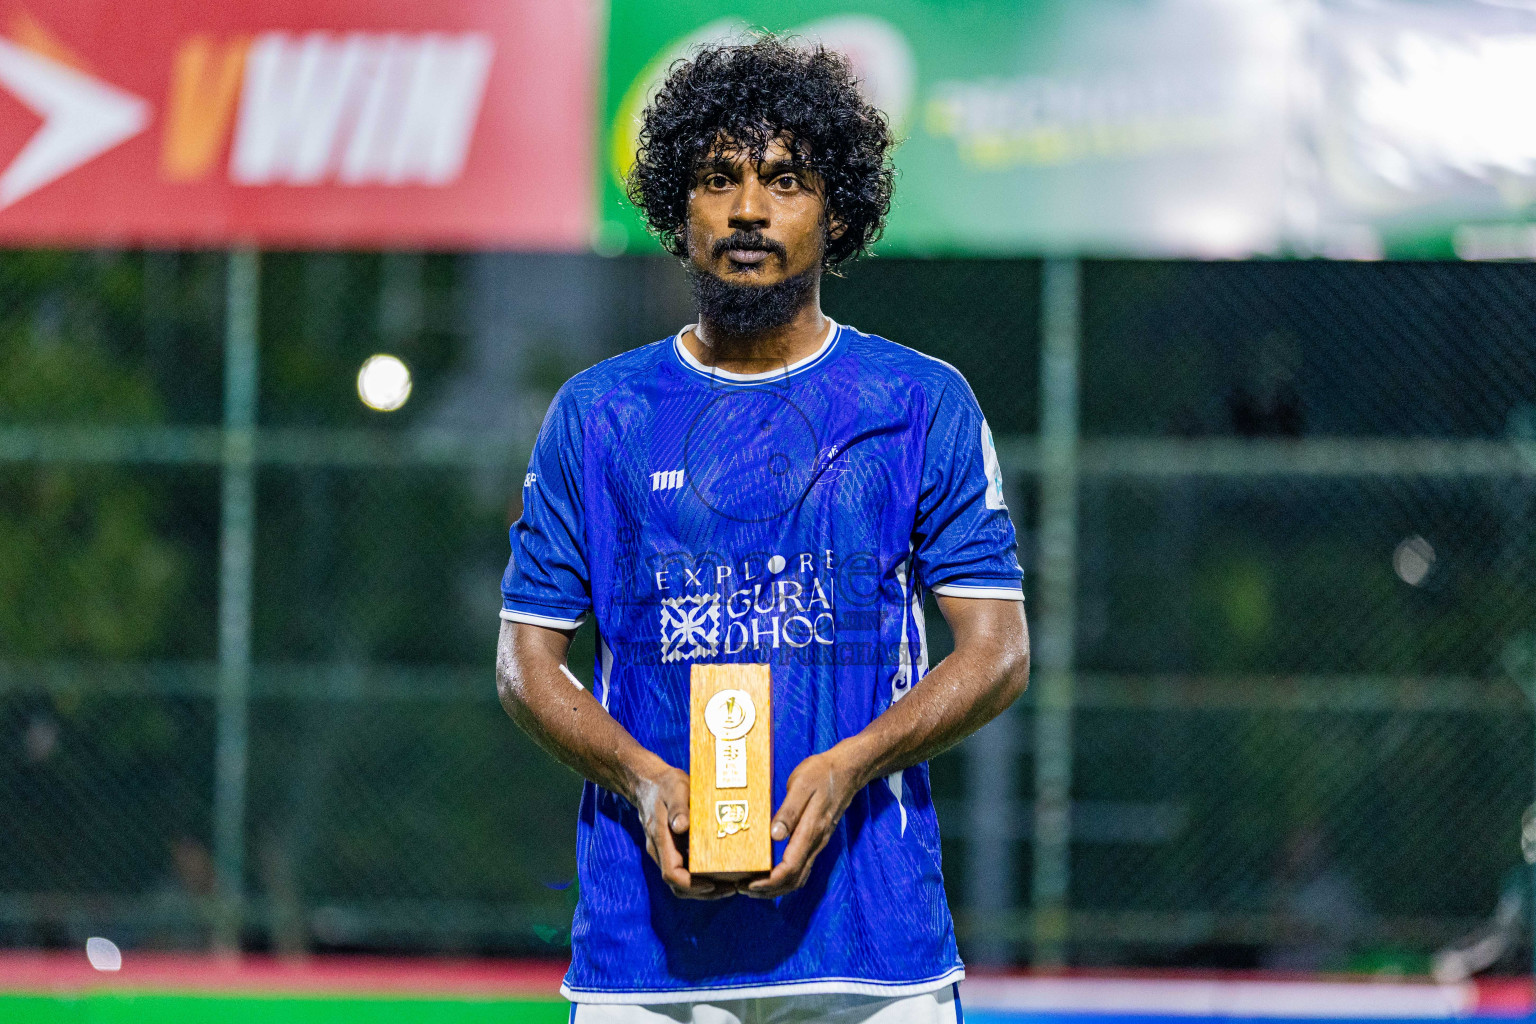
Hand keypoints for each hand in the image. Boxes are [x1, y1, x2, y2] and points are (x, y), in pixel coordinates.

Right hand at [630, 762, 737, 899]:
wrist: (648, 782)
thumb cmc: (665, 784)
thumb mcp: (674, 789)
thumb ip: (679, 807)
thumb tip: (682, 827)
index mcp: (661, 839)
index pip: (671, 874)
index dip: (692, 885)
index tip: (713, 884)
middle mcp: (661, 850)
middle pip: (678, 885)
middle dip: (704, 892)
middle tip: (732, 888)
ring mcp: (666, 851)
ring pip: (682, 880)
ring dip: (704, 888)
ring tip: (731, 885)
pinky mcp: (673, 848)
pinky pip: (685, 869)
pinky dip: (702, 876)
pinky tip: (722, 870)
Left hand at [746, 747, 863, 898]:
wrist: (846, 770)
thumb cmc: (821, 774)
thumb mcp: (801, 785)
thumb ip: (789, 811)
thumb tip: (774, 836)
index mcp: (811, 831)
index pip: (790, 868)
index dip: (768, 881)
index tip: (749, 884)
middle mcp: (815, 843)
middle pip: (793, 880)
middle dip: (768, 890)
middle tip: (743, 889)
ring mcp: (817, 843)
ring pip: (798, 878)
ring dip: (776, 888)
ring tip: (752, 886)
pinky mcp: (816, 840)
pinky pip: (801, 868)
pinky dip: (784, 878)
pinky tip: (770, 874)